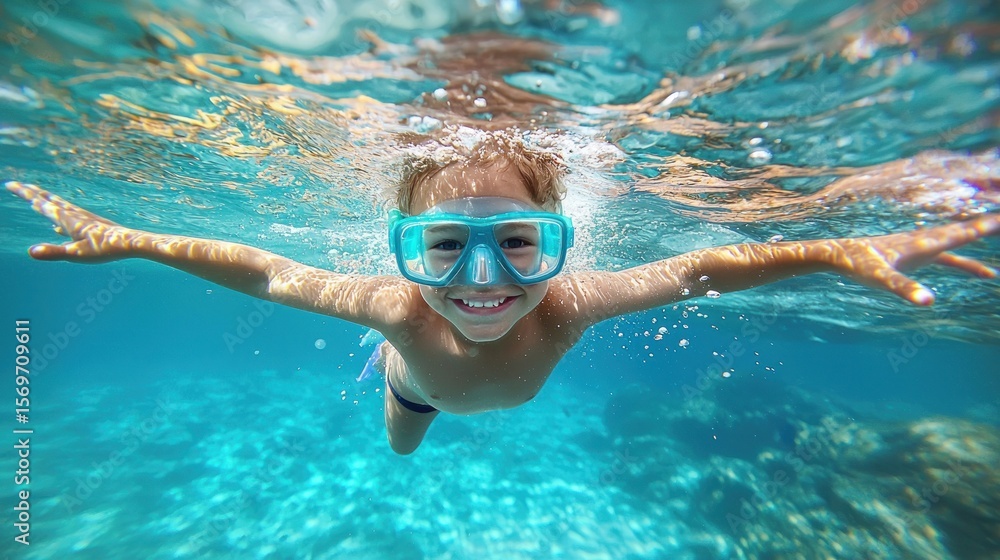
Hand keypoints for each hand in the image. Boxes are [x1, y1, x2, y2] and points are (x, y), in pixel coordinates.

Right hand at [6, 181, 135, 262]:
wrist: (132, 243)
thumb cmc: (105, 249)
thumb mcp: (77, 254)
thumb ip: (54, 252)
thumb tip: (31, 251)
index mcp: (68, 220)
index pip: (41, 204)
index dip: (25, 194)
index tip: (10, 183)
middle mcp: (75, 215)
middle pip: (49, 200)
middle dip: (32, 193)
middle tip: (18, 184)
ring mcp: (84, 219)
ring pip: (60, 207)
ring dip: (46, 202)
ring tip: (37, 199)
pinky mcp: (92, 225)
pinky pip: (71, 219)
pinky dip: (60, 218)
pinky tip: (58, 227)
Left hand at [820, 214, 998, 304]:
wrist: (837, 254)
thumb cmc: (859, 265)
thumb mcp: (882, 279)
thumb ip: (904, 288)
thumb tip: (927, 301)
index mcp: (923, 244)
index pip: (962, 234)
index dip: (985, 226)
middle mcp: (925, 241)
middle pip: (963, 232)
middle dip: (988, 226)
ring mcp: (920, 247)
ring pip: (957, 242)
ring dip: (979, 242)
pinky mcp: (914, 255)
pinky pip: (948, 258)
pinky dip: (966, 263)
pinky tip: (982, 273)